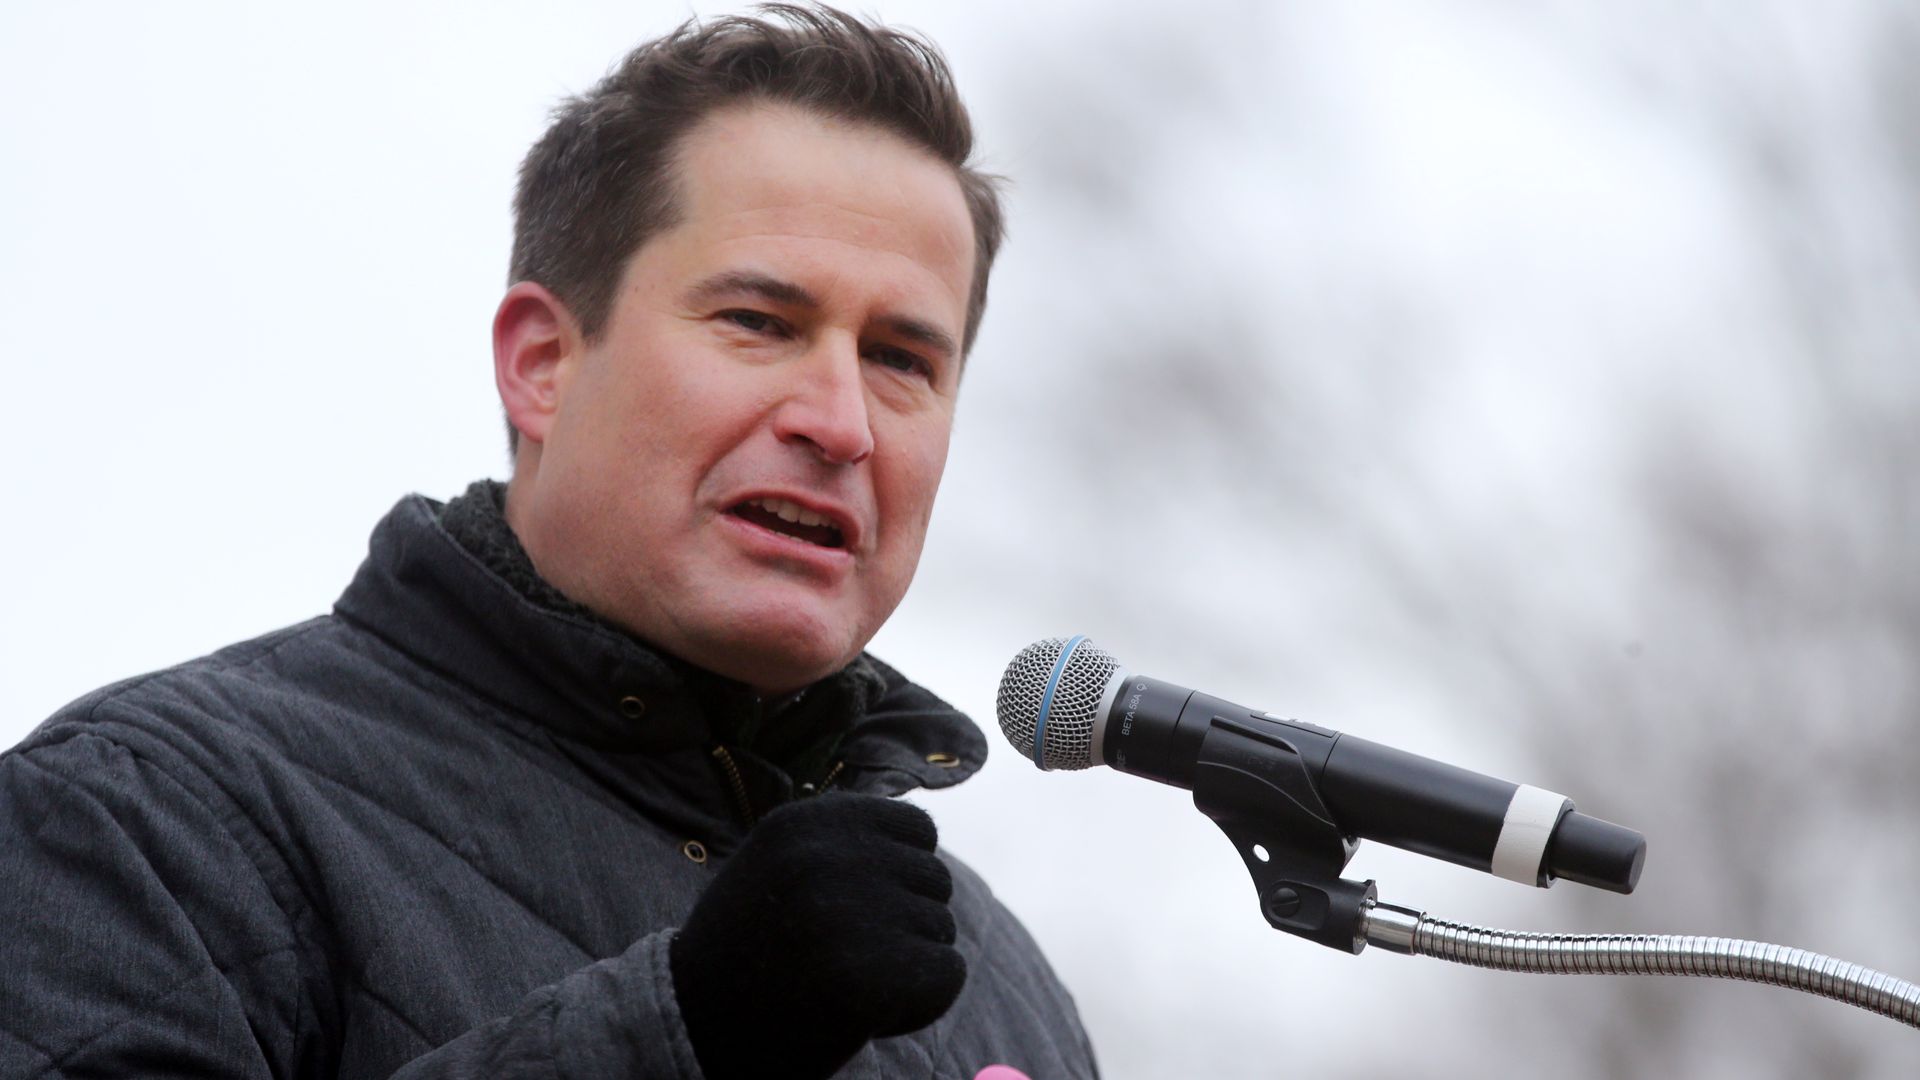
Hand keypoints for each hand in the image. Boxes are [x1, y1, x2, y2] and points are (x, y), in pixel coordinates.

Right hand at [670, 792, 965, 1079]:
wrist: (694, 1030)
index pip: (918, 830)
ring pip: (941, 929)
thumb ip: (843, 842)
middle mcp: (825, 858)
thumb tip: (925, 836)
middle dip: (905, 924)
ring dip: (908, 965)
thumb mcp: (780, 865)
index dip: (902, 877)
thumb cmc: (750, 949)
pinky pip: (947, 975)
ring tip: (842, 983)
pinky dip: (919, 1003)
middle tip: (842, 958)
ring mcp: (846, 915)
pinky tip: (863, 1013)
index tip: (857, 913)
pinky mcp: (868, 977)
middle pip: (934, 880)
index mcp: (804, 822)